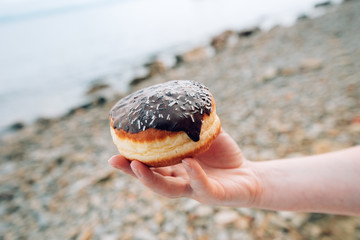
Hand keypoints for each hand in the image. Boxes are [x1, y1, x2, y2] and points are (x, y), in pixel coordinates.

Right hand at [108, 129, 262, 206]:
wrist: (249, 176)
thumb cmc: (224, 156)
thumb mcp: (206, 137)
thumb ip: (193, 125)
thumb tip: (181, 101)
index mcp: (176, 169)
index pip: (150, 165)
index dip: (132, 160)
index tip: (115, 150)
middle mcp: (181, 181)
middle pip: (152, 180)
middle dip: (132, 172)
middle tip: (114, 160)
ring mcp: (194, 190)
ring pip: (169, 190)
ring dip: (151, 179)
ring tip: (137, 165)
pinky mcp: (212, 195)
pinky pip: (201, 185)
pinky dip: (194, 174)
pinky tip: (187, 161)